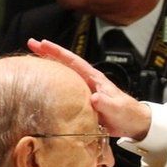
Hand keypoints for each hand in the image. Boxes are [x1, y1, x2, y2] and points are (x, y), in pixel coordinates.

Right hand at [27, 38, 151, 139]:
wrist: (136, 124)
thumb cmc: (128, 114)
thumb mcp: (117, 108)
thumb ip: (106, 103)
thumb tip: (94, 97)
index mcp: (95, 79)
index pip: (74, 61)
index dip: (58, 52)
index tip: (42, 43)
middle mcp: (89, 82)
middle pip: (66, 64)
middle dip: (49, 53)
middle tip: (31, 43)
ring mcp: (86, 91)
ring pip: (64, 76)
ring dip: (50, 68)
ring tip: (32, 61)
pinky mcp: (84, 102)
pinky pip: (65, 91)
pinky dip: (54, 87)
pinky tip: (43, 88)